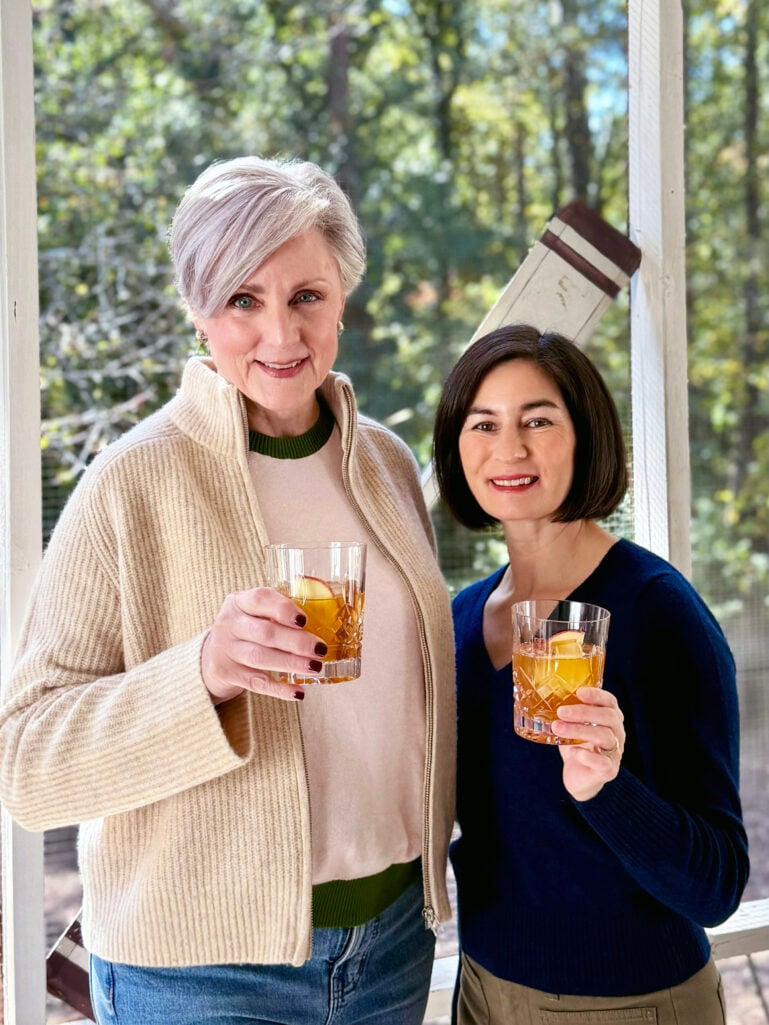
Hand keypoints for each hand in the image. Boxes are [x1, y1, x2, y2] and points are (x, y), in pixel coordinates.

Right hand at [201, 587, 326, 703]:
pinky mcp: (229, 674)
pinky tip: (298, 692)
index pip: (260, 599)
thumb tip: (325, 618)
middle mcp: (229, 624)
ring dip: (291, 663)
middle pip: (265, 633)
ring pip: (261, 658)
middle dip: (296, 642)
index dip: (284, 609)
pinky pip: (257, 683)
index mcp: (239, 602)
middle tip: (320, 649)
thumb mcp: (252, 612)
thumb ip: (279, 611)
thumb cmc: (245, 629)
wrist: (210, 656)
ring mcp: (227, 650)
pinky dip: (279, 689)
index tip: (304, 620)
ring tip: (315, 667)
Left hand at [551, 686, 624, 801]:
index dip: (597, 695)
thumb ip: (568, 712)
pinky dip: (587, 755)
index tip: (579, 692)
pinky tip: (573, 751)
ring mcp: (615, 752)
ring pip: (604, 736)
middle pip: (608, 717)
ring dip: (579, 730)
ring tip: (557, 728)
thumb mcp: (573, 726)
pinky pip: (602, 762)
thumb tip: (546, 694)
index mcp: (610, 719)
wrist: (580, 777)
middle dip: (583, 712)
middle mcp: (617, 733)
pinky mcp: (608, 770)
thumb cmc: (577, 745)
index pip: (610, 702)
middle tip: (561, 712)